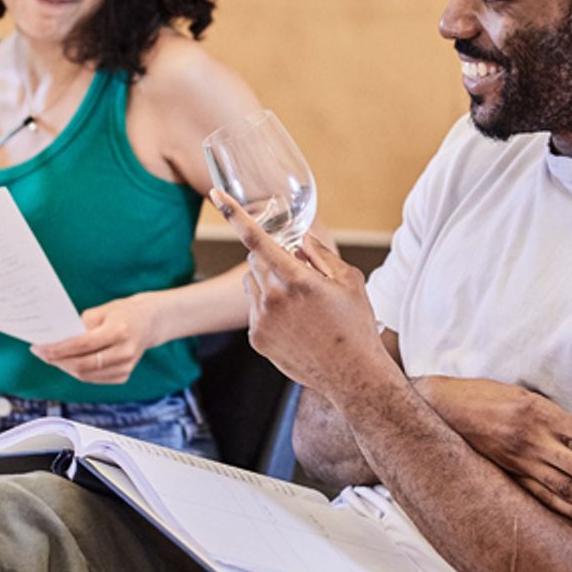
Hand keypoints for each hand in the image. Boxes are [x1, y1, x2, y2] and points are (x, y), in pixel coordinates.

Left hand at [32, 293, 162, 384]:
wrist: (149, 323)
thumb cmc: (123, 313)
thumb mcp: (103, 310)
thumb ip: (81, 325)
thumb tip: (57, 339)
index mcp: (120, 331)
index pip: (82, 345)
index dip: (58, 348)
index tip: (39, 347)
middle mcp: (125, 352)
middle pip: (82, 364)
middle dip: (57, 360)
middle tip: (40, 353)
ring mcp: (126, 367)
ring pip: (86, 375)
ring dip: (64, 367)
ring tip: (50, 357)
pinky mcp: (123, 375)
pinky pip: (93, 378)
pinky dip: (77, 372)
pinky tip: (66, 362)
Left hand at [211, 189, 383, 396]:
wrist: (352, 375)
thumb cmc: (355, 326)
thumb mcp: (349, 281)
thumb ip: (321, 254)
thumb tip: (300, 240)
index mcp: (297, 279)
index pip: (258, 239)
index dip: (234, 214)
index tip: (216, 195)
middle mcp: (274, 299)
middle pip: (255, 260)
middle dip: (272, 258)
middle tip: (298, 273)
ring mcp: (261, 320)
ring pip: (252, 284)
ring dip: (268, 282)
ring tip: (298, 304)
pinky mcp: (256, 338)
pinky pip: (253, 309)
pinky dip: (268, 308)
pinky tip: (294, 324)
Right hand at [417, 376, 571, 529]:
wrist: (439, 406)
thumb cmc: (485, 395)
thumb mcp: (524, 394)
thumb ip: (555, 416)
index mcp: (540, 411)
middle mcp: (532, 438)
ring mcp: (519, 460)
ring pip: (567, 490)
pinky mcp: (508, 474)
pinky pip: (543, 498)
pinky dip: (569, 511)